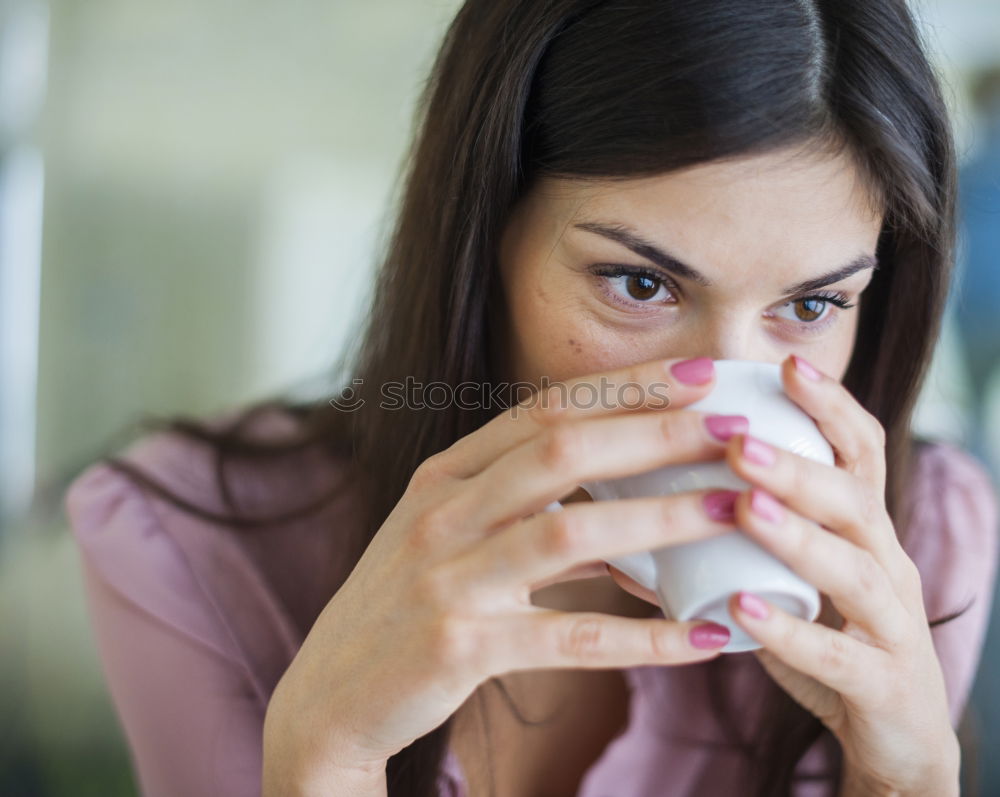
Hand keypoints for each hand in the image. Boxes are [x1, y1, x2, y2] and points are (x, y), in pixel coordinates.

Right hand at [263, 356, 751, 786]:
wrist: (332, 694)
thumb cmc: (406, 604)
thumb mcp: (451, 534)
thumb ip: (529, 508)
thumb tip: (635, 504)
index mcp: (446, 474)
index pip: (545, 410)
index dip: (626, 387)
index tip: (700, 372)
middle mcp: (443, 512)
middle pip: (561, 451)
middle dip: (655, 431)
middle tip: (735, 426)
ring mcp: (447, 578)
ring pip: (570, 533)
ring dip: (661, 519)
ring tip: (736, 510)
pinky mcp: (458, 647)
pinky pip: (568, 636)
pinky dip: (642, 637)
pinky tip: (704, 638)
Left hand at [719, 354, 958, 794]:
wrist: (893, 731)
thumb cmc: (826, 636)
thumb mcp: (792, 575)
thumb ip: (735, 536)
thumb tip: (636, 500)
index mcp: (863, 529)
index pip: (859, 450)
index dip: (830, 405)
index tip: (783, 363)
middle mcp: (887, 564)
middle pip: (855, 498)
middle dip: (796, 464)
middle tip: (735, 439)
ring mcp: (893, 625)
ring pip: (856, 570)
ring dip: (797, 534)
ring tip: (742, 506)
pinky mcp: (884, 685)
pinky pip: (840, 656)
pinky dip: (790, 632)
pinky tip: (742, 606)